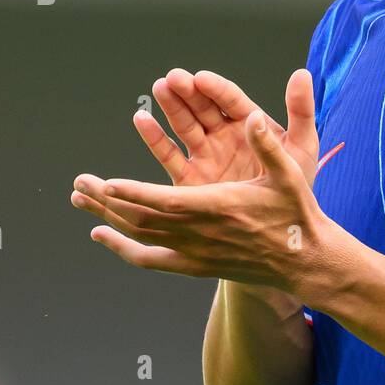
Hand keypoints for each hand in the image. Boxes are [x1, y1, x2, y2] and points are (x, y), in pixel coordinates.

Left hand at [71, 101, 333, 294]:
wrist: (304, 261)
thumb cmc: (297, 213)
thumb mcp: (290, 173)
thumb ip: (268, 145)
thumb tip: (254, 118)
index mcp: (218, 207)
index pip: (165, 201)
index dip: (132, 192)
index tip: (105, 182)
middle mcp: (201, 233)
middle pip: (141, 219)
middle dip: (106, 200)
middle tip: (80, 183)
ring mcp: (195, 252)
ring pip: (141, 236)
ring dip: (107, 217)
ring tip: (80, 199)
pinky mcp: (195, 266)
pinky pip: (150, 260)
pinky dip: (122, 248)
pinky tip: (100, 236)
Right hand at [132, 67, 319, 187]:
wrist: (280, 229)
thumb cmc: (296, 184)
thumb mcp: (302, 146)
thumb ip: (300, 111)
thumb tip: (302, 74)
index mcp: (250, 124)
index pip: (230, 100)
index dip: (216, 89)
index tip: (202, 79)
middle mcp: (224, 135)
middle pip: (203, 107)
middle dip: (188, 91)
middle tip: (173, 79)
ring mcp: (205, 155)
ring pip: (184, 125)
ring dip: (170, 106)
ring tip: (159, 88)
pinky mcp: (190, 178)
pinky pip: (169, 155)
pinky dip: (154, 137)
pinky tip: (142, 119)